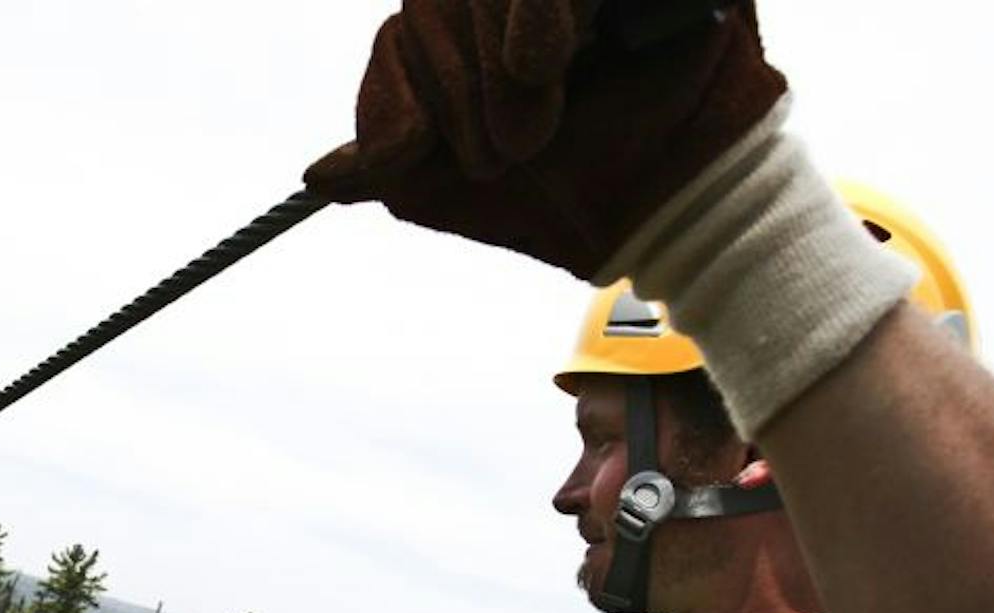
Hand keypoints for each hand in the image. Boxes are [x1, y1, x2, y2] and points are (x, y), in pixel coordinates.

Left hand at [304, 0, 785, 278]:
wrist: (673, 210)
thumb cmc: (576, 196)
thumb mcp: (455, 192)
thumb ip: (391, 163)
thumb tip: (319, 176)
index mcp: (477, 33)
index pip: (408, 28)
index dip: (400, 93)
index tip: (407, 157)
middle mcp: (520, 2)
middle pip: (436, 0)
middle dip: (457, 88)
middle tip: (510, 150)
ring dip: (498, 69)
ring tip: (542, 120)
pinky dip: (536, 12)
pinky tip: (545, 59)